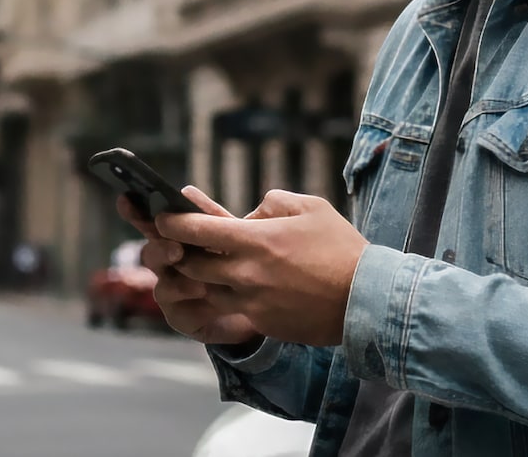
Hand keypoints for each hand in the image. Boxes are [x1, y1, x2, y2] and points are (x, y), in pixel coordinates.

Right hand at [115, 189, 262, 346]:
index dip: (136, 212)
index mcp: (177, 239)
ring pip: (162, 286)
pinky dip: (196, 308)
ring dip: (180, 283)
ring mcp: (171, 293)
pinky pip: (179, 313)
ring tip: (203, 284)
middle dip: (161, 249)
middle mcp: (168, 265)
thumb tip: (186, 191)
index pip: (152, 223)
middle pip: (151, 253)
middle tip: (177, 249)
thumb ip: (211, 216)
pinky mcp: (182, 317)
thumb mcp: (233, 235)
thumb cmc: (242, 263)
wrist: (262, 304)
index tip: (125, 199)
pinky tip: (213, 302)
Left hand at [155, 189, 367, 347]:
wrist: (365, 299)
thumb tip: (252, 213)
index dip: (172, 222)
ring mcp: (251, 302)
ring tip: (205, 265)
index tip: (162, 216)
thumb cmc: (340, 248)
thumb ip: (273, 203)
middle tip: (178, 244)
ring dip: (200, 279)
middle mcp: (246, 274)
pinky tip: (236, 288)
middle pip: (190, 265)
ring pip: (205, 291)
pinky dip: (226, 297)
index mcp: (255, 240)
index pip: (196, 230)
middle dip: (180, 253)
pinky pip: (230, 310)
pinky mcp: (261, 323)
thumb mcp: (310, 207)